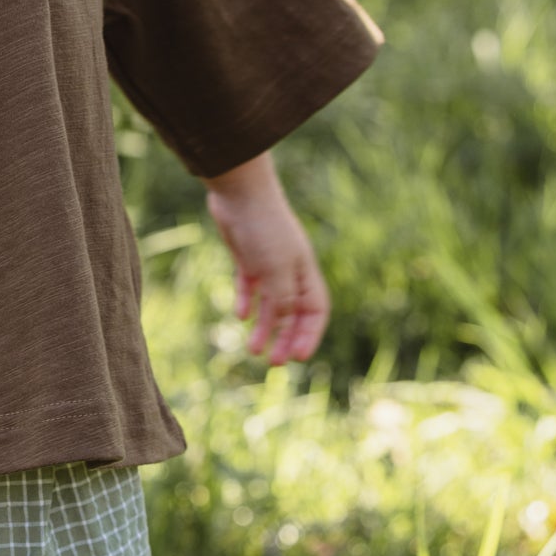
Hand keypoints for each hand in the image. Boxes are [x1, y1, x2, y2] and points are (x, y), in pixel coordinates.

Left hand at [200, 152, 329, 365]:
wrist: (240, 192)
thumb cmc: (263, 228)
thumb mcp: (276, 268)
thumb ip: (282, 298)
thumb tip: (286, 323)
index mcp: (305, 273)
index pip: (315, 312)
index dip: (309, 335)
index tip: (298, 357)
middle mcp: (290, 271)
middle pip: (293, 313)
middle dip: (286, 338)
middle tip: (274, 364)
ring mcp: (268, 264)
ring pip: (270, 304)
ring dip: (264, 327)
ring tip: (253, 350)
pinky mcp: (247, 257)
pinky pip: (250, 286)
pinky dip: (247, 302)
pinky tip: (239, 315)